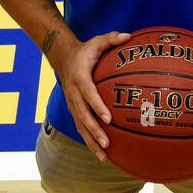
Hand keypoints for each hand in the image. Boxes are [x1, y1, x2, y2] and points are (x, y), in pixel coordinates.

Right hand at [50, 30, 130, 161]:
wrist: (63, 58)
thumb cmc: (86, 50)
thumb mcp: (97, 41)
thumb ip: (112, 38)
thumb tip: (129, 36)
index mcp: (80, 78)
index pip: (89, 94)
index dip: (97, 106)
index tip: (109, 118)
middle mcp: (74, 93)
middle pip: (83, 115)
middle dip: (95, 130)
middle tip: (107, 142)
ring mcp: (72, 104)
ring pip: (80, 126)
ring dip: (91, 141)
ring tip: (104, 156)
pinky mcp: (74, 110)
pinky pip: (81, 128)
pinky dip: (89, 141)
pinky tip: (101, 154)